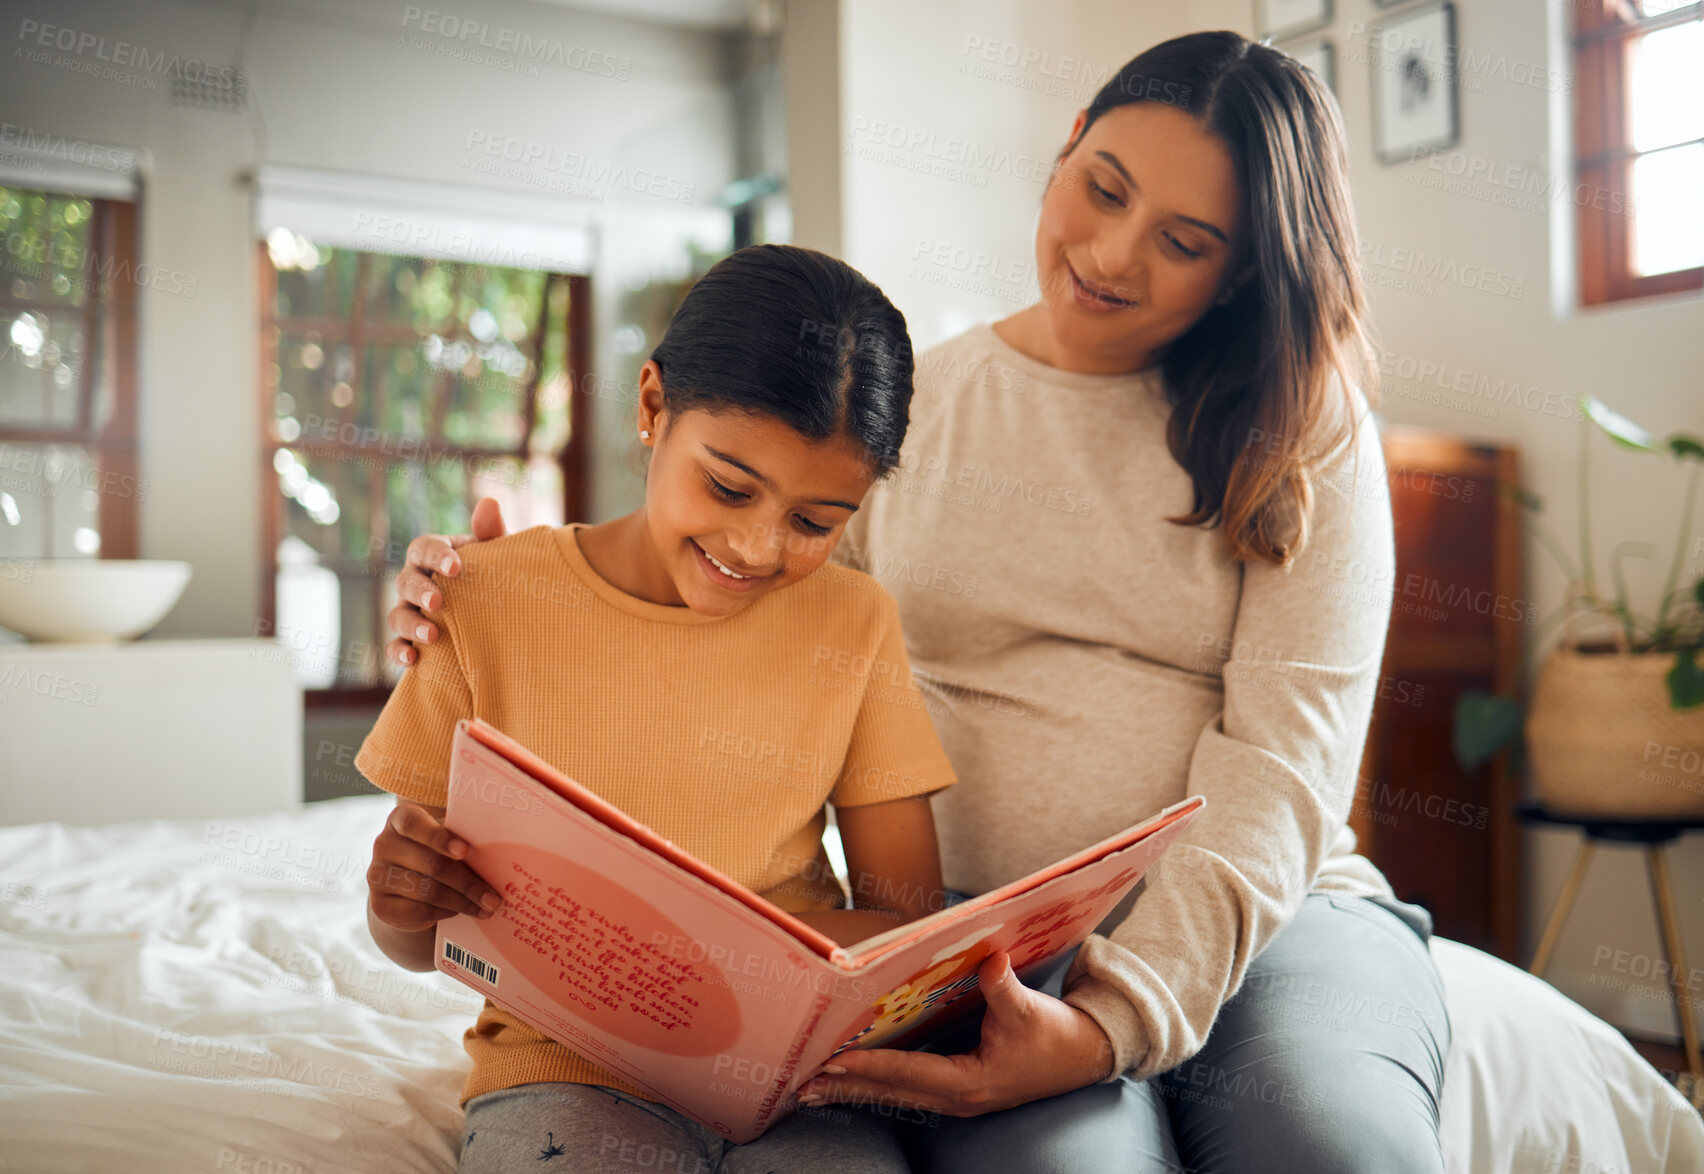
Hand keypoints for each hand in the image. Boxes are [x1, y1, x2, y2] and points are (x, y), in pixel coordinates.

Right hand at [367, 801, 503, 933]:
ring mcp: (377, 876)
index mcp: (400, 819)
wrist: (407, 887)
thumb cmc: (437, 853)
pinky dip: (444, 912)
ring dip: (462, 902)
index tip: (465, 850)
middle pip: (431, 864)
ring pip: (428, 891)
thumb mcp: (446, 839)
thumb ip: (462, 838)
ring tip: (486, 907)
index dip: (439, 837)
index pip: (414, 824)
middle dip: (468, 882)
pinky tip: (460, 911)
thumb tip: (499, 851)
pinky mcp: (380, 905)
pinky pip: (419, 911)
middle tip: (493, 897)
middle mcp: (383, 844)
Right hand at [385, 496, 507, 666]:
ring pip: (396, 615)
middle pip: (405, 581)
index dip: (435, 556)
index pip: (423, 548)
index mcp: (434, 556)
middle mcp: (416, 582)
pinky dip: (398, 652)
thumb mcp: (497, 556)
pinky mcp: (410, 640)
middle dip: (420, 590)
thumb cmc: (496, 577)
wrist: (501, 615)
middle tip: (438, 600)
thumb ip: (490, 532)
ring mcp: (410, 612)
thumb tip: (489, 502)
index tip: (455, 566)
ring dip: (411, 624)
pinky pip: (394, 646)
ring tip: (432, 634)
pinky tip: (413, 659)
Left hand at [795, 951, 1115, 1116]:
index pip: (908, 1073)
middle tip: (799, 1084)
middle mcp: (957, 1097)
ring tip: (812, 1087)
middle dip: (845, 1087)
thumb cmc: (1056, 1036)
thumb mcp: (1030, 1010)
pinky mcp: (958, 1088)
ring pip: (895, 1094)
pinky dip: (877, 1083)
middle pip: (890, 1092)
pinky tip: (852, 1078)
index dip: (869, 1067)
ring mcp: (956, 1097)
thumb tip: (990, 959)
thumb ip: (1004, 987)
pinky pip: (908, 1088)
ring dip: (855, 1089)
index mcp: (970, 1083)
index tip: (832, 1062)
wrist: (1085, 1055)